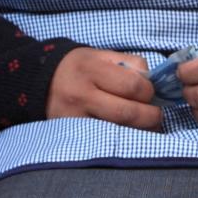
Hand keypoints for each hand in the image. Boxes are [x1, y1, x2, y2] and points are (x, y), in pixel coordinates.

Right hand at [48, 47, 164, 129]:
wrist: (42, 82)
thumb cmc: (80, 67)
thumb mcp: (102, 55)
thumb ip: (130, 64)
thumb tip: (154, 84)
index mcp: (91, 69)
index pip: (132, 86)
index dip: (149, 92)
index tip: (150, 93)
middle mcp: (81, 95)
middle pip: (128, 113)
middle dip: (150, 116)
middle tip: (155, 116)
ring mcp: (75, 119)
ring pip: (120, 132)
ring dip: (141, 131)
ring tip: (147, 126)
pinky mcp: (73, 135)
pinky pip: (106, 141)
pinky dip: (123, 139)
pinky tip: (130, 134)